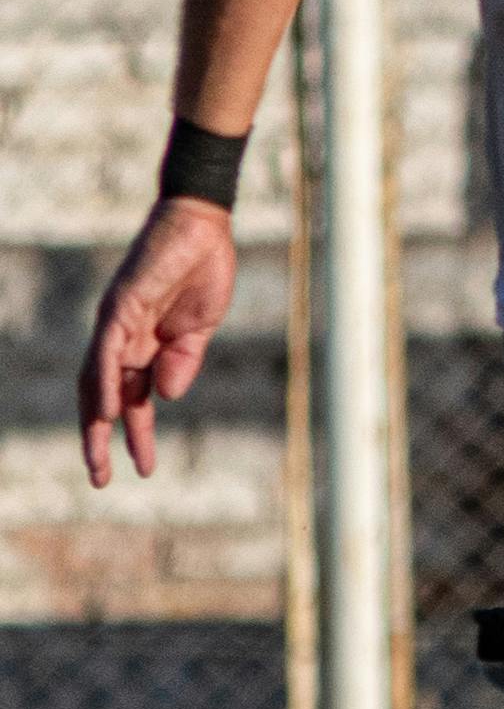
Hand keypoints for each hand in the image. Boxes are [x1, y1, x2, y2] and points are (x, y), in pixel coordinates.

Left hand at [80, 200, 238, 484]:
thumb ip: (182, 362)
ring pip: (96, 382)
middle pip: (103, 398)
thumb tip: (164, 398)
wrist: (203, 227)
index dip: (135, 435)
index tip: (143, 469)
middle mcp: (121, 339)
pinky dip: (105, 384)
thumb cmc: (203, 270)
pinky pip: (106, 354)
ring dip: (95, 423)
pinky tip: (107, 411)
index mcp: (144, 346)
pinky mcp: (120, 309)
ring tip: (98, 459)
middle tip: (101, 481)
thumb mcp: (199, 329)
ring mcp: (116, 324)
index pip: (133, 399)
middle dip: (100, 441)